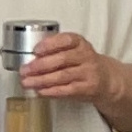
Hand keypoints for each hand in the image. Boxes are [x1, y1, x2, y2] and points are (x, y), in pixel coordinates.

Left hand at [14, 29, 131, 107]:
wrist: (106, 79)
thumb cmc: (82, 63)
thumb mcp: (73, 51)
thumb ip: (56, 51)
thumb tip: (30, 58)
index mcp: (80, 43)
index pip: (67, 40)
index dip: (50, 44)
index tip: (36, 50)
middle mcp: (86, 56)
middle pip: (62, 59)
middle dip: (40, 65)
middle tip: (25, 70)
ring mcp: (88, 72)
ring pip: (63, 76)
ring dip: (42, 80)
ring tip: (27, 82)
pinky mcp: (88, 88)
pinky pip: (67, 90)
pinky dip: (51, 91)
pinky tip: (40, 91)